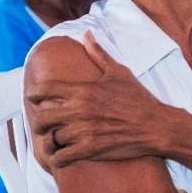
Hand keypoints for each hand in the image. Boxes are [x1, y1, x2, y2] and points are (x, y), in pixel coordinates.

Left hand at [28, 32, 170, 167]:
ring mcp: (85, 130)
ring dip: (51, 142)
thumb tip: (87, 34)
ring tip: (56, 142)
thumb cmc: (139, 99)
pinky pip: (61, 157)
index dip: (33, 95)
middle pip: (41, 117)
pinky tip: (63, 155)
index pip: (44, 90)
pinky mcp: (91, 149)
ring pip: (51, 139)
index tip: (34, 99)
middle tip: (44, 125)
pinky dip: (58, 158)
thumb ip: (99, 53)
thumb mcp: (119, 72)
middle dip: (38, 122)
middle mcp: (81, 109)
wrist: (158, 126)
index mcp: (84, 89)